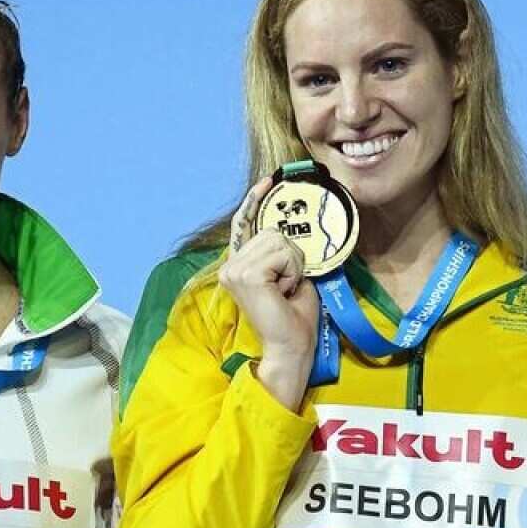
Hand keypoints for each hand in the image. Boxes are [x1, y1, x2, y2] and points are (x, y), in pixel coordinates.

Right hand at [220, 178, 319, 408]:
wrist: (291, 346)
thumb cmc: (294, 316)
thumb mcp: (292, 276)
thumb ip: (286, 253)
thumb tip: (295, 232)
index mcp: (239, 264)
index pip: (243, 223)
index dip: (254, 200)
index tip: (268, 181)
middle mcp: (231, 265)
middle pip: (272, 231)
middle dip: (291, 256)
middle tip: (288, 285)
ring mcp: (235, 269)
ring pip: (279, 240)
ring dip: (293, 265)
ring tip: (286, 289)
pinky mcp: (246, 275)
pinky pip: (283, 254)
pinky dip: (293, 272)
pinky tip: (285, 292)